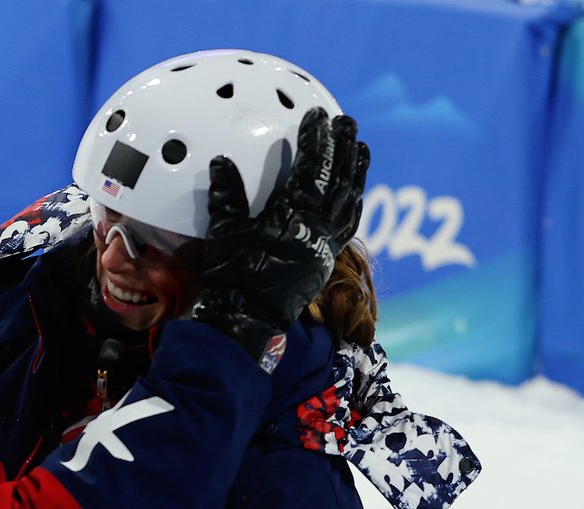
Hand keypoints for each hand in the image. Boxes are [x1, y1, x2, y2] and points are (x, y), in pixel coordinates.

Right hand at [191, 108, 369, 370]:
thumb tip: (221, 162)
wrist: (247, 317)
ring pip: (351, 199)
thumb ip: (226, 196)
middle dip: (343, 146)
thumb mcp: (223, 233)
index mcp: (293, 215)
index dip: (316, 139)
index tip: (318, 115)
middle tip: (347, 120)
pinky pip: (349, 224)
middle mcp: (317, 226)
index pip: (312, 167)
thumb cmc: (232, 275)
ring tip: (361, 145)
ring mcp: (325, 243)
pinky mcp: (326, 258)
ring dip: (357, 169)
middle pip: (339, 177)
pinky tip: (356, 190)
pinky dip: (355, 201)